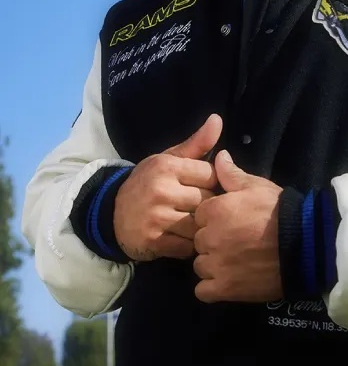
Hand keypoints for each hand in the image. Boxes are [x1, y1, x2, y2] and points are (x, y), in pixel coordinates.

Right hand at [114, 114, 222, 260]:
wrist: (111, 215)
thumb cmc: (148, 183)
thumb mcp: (168, 159)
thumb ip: (197, 143)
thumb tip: (217, 119)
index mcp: (167, 166)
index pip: (211, 174)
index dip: (212, 182)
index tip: (204, 186)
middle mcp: (161, 190)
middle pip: (207, 200)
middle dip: (208, 206)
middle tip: (201, 207)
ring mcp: (156, 217)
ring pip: (199, 225)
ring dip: (201, 228)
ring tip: (194, 224)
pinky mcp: (154, 241)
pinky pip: (187, 247)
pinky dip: (189, 246)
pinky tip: (183, 238)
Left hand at [193, 150, 283, 302]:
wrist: (305, 245)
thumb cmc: (280, 211)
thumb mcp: (257, 186)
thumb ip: (232, 174)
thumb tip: (219, 156)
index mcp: (214, 210)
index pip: (200, 216)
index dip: (214, 219)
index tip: (230, 222)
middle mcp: (209, 238)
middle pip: (199, 240)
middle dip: (212, 240)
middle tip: (235, 242)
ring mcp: (216, 265)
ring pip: (200, 265)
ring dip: (212, 264)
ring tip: (235, 262)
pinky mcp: (225, 289)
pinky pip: (204, 291)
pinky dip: (213, 288)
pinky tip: (228, 281)